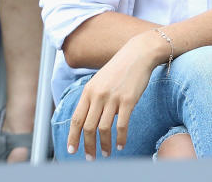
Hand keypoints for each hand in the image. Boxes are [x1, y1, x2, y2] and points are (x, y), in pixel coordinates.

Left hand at [67, 30, 167, 158]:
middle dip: (88, 146)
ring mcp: (113, 98)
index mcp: (88, 91)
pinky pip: (122, 125)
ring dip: (104, 145)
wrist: (139, 53)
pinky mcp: (129, 100)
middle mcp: (98, 95)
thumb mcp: (100, 80)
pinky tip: (121, 145)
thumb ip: (94, 98)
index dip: (73, 137)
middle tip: (90, 157)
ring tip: (107, 153)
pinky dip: (121, 138)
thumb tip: (92, 120)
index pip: (76, 119)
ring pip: (103, 129)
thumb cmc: (120, 68)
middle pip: (88, 127)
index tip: (72, 149)